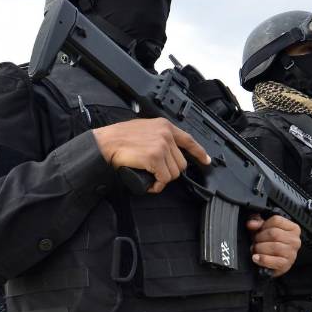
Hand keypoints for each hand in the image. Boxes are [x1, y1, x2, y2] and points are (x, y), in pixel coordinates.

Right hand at [92, 118, 210, 193]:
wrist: (106, 143)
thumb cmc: (119, 138)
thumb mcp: (144, 130)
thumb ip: (158, 137)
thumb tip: (166, 153)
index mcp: (164, 126)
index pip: (188, 140)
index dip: (199, 152)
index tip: (206, 160)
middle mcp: (166, 134)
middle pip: (181, 163)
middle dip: (169, 172)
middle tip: (156, 174)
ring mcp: (161, 145)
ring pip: (174, 173)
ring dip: (162, 179)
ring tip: (150, 177)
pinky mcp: (155, 157)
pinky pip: (164, 178)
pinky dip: (157, 185)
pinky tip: (149, 183)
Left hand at [247, 215, 300, 276]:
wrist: (275, 264)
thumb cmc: (271, 245)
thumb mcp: (265, 231)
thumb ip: (258, 224)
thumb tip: (251, 224)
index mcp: (293, 228)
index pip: (276, 220)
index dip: (263, 225)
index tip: (259, 230)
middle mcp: (295, 240)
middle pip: (274, 233)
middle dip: (260, 237)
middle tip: (255, 241)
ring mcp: (292, 253)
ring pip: (274, 246)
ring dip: (260, 248)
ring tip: (255, 249)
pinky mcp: (286, 265)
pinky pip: (273, 261)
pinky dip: (262, 259)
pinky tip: (256, 258)